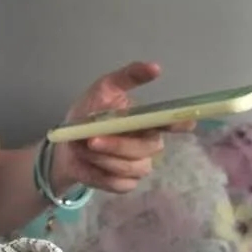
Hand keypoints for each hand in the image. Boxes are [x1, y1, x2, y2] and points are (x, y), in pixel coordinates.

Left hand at [51, 61, 186, 197]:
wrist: (65, 144)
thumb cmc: (88, 114)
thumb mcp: (103, 88)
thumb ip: (128, 76)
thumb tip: (156, 67)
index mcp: (147, 121)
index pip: (171, 123)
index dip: (180, 124)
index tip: (186, 124)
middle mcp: (149, 144)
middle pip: (147, 148)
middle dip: (117, 145)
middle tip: (91, 139)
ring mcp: (140, 165)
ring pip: (132, 167)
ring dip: (103, 158)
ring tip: (84, 147)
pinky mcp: (126, 184)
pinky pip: (120, 183)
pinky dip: (100, 174)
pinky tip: (90, 164)